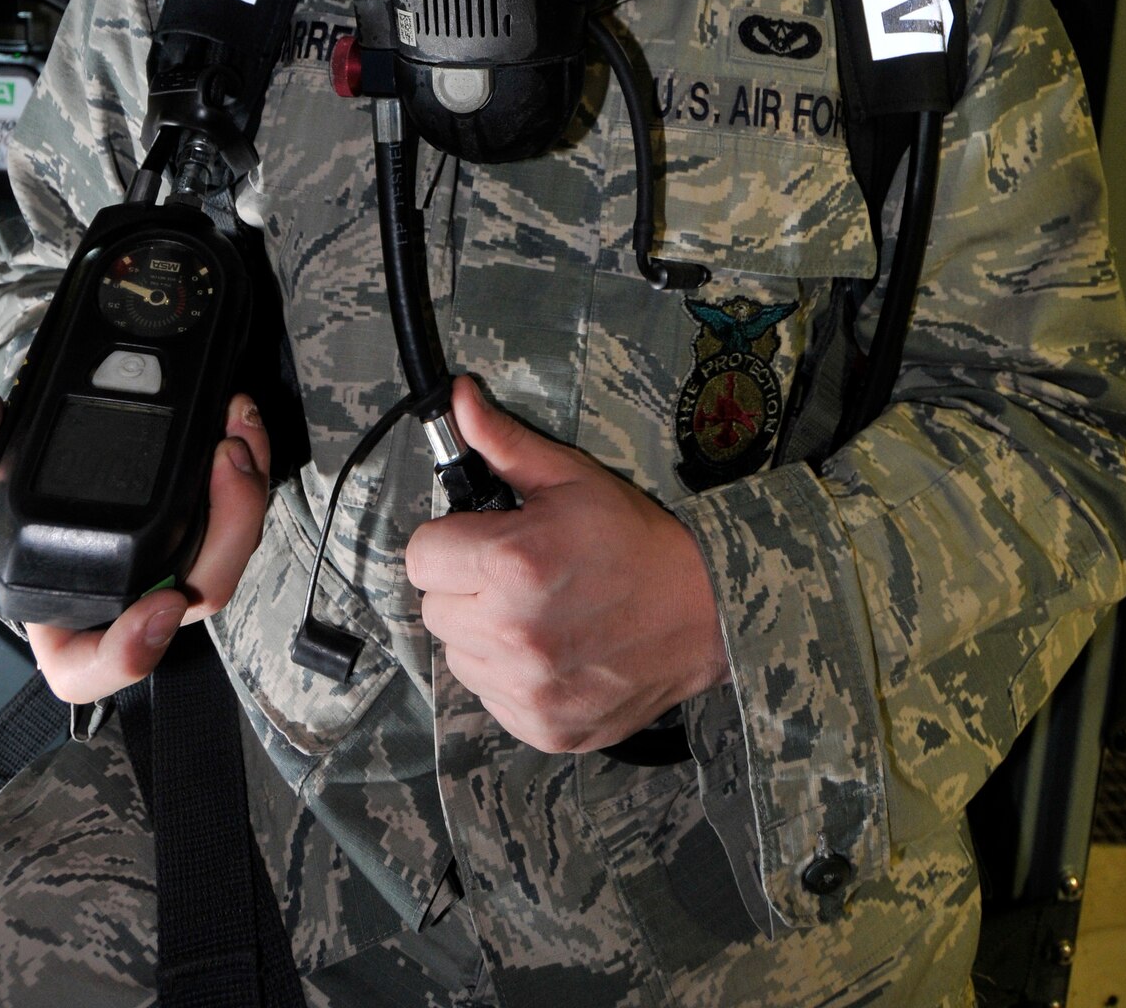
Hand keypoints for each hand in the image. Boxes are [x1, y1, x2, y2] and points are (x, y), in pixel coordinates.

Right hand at [0, 388, 270, 704]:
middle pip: (193, 597)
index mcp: (67, 615)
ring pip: (227, 558)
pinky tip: (241, 431)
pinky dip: (245, 477)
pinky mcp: (204, 533)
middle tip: (228, 465)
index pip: (93, 667)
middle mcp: (128, 603)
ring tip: (238, 436)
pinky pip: (235, 522)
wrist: (66, 470)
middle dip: (226, 533)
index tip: (160, 605)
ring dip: (245, 498)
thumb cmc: (28, 498)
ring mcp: (171, 570)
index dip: (129, 653)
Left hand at [406, 376, 730, 752]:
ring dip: (481, 634)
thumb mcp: (570, 478)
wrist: (704, 610)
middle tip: (512, 575)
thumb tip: (459, 400)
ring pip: (457, 655)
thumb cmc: (635, 539)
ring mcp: (527, 688)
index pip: (420, 556)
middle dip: (463, 586)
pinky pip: (489, 697)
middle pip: (433, 607)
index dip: (448, 541)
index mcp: (512, 564)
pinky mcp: (543, 726)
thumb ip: (504, 443)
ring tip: (533, 612)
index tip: (478, 540)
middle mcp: (512, 633)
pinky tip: (549, 649)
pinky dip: (508, 676)